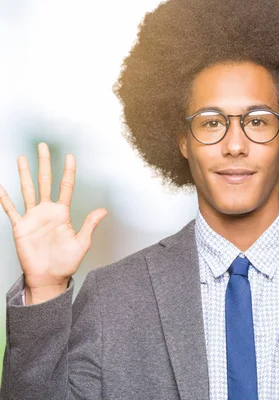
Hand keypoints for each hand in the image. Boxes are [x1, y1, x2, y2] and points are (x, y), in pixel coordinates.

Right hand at [0, 142, 106, 303]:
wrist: (49, 277)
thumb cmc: (66, 262)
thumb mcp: (81, 243)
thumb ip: (89, 225)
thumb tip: (103, 210)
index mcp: (63, 213)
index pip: (66, 187)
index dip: (68, 172)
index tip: (70, 156)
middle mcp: (47, 211)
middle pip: (45, 182)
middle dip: (44, 164)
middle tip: (42, 146)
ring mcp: (33, 217)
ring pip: (27, 190)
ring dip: (24, 174)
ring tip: (21, 158)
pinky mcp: (20, 227)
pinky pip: (11, 209)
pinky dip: (4, 198)